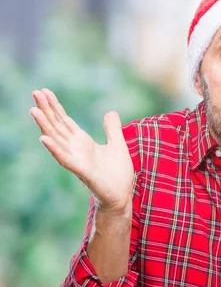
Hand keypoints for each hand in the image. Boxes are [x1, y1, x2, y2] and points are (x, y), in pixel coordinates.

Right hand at [30, 89, 133, 211]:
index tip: (44, 91)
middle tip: (35, 92)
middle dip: (46, 110)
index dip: (54, 107)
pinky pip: (65, 159)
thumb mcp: (118, 145)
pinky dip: (55, 149)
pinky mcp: (81, 171)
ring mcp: (76, 160)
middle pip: (57, 126)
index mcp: (82, 142)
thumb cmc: (118, 173)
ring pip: (56, 139)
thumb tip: (110, 111)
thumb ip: (112, 129)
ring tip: (33, 110)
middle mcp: (75, 149)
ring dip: (45, 125)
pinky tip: (44, 139)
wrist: (121, 195)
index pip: (64, 121)